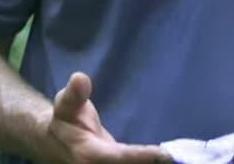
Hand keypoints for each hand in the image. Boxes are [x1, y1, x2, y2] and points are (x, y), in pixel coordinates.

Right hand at [39, 71, 172, 163]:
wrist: (52, 141)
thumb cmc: (65, 119)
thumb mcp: (65, 104)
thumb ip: (74, 94)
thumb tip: (80, 78)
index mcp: (87, 155)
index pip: (119, 158)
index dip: (141, 157)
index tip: (164, 153)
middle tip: (181, 157)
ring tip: (180, 159)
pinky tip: (168, 160)